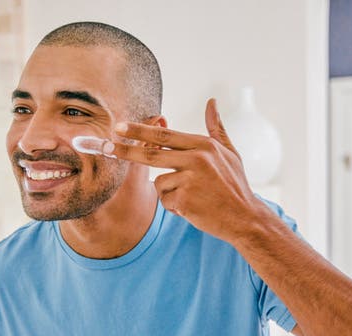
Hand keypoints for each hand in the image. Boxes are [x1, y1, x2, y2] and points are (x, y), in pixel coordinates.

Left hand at [111, 98, 264, 243]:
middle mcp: (197, 159)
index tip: (120, 127)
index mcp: (204, 145)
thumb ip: (216, 127)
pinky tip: (193, 208)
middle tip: (106, 145)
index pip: (164, 135)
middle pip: (151, 154)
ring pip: (159, 182)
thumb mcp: (229, 152)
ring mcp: (190, 179)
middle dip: (126, 150)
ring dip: (169, 192)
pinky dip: (174, 206)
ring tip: (192, 197)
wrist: (245, 218)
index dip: (140, 131)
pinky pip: (165, 201)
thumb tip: (212, 102)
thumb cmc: (235, 185)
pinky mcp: (185, 199)